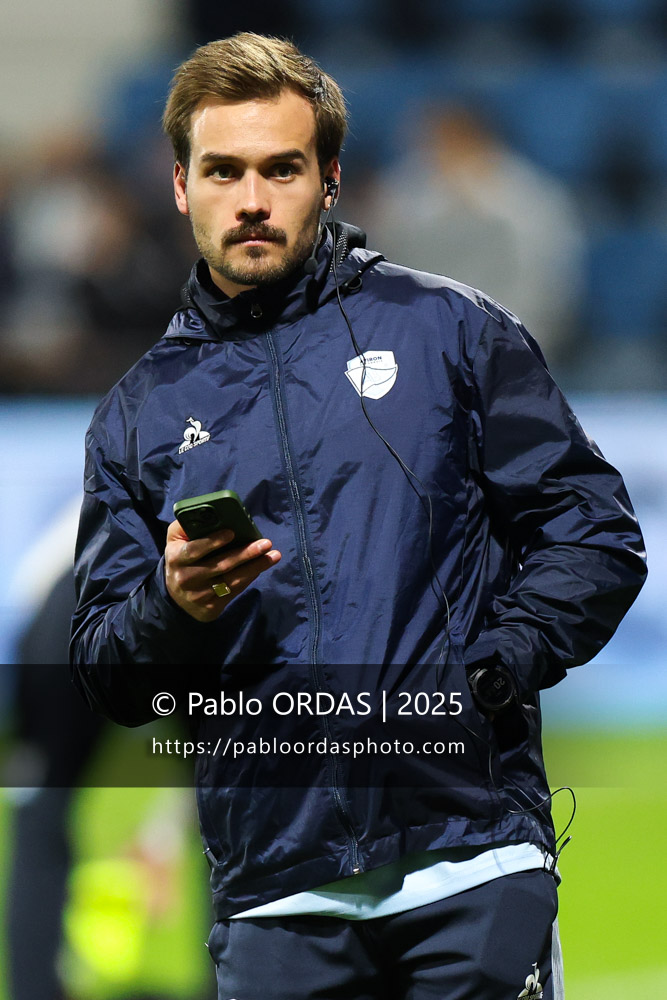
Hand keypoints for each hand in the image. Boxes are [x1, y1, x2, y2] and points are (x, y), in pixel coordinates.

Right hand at [165, 519, 280, 621]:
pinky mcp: (211, 607)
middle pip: (220, 566)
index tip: (232, 532)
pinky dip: (250, 577)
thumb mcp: (175, 541)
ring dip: (255, 567)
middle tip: (266, 543)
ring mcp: (199, 595)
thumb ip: (186, 526)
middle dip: (246, 554)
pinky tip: (262, 567)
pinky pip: (235, 591)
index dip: (212, 542)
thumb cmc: (181, 559)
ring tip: (274, 556)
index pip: (194, 550)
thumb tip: (207, 511)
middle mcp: (186, 578)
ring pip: (232, 580)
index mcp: (176, 558)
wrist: (176, 596)